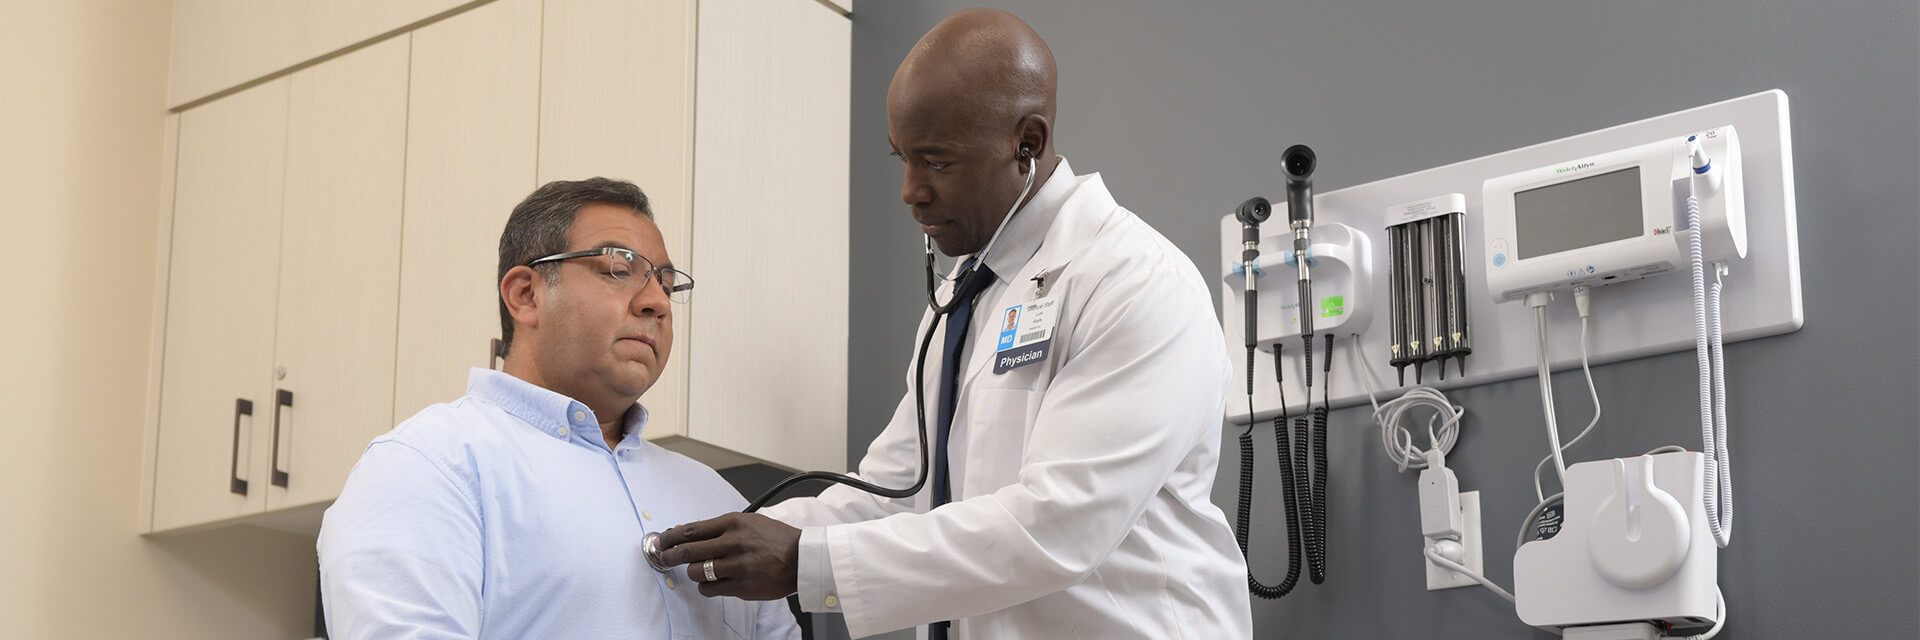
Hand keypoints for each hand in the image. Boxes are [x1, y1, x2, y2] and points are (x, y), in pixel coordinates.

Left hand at [656, 512, 800, 599]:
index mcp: (734, 523)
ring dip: (693, 572)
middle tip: (664, 558)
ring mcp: (738, 566)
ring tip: (699, 571)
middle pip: (688, 551)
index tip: (661, 541)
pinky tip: (712, 582)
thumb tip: (685, 531)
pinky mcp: (742, 587)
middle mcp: (734, 543)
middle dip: (670, 556)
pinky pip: (710, 589)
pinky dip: (706, 587)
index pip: (691, 530)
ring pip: (697, 572)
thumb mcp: (748, 523)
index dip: (670, 537)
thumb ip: (718, 528)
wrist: (802, 558)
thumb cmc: (775, 539)